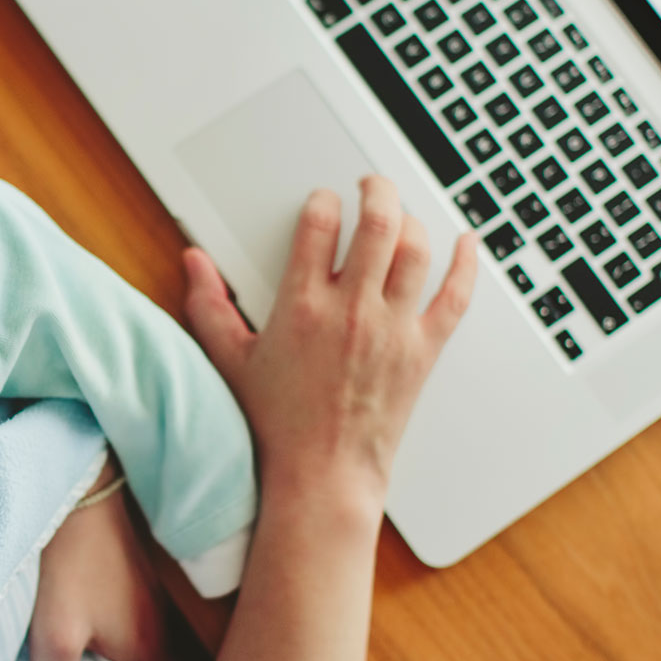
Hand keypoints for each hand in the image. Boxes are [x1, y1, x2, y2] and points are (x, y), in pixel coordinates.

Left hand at [22, 459, 188, 660]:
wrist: (90, 481)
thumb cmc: (74, 557)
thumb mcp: (54, 632)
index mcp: (156, 652)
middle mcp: (178, 629)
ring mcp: (175, 597)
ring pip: (190, 648)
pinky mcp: (164, 571)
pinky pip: (180, 618)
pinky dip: (173, 635)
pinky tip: (143, 637)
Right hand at [183, 178, 476, 513]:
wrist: (322, 474)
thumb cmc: (276, 423)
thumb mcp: (230, 360)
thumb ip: (208, 305)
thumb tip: (194, 261)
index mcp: (302, 306)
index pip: (319, 225)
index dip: (322, 202)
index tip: (323, 202)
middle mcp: (352, 311)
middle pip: (378, 223)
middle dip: (377, 191)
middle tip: (372, 185)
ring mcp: (393, 330)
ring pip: (417, 250)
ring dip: (412, 221)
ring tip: (402, 213)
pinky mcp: (423, 351)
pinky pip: (455, 296)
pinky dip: (466, 264)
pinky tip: (465, 243)